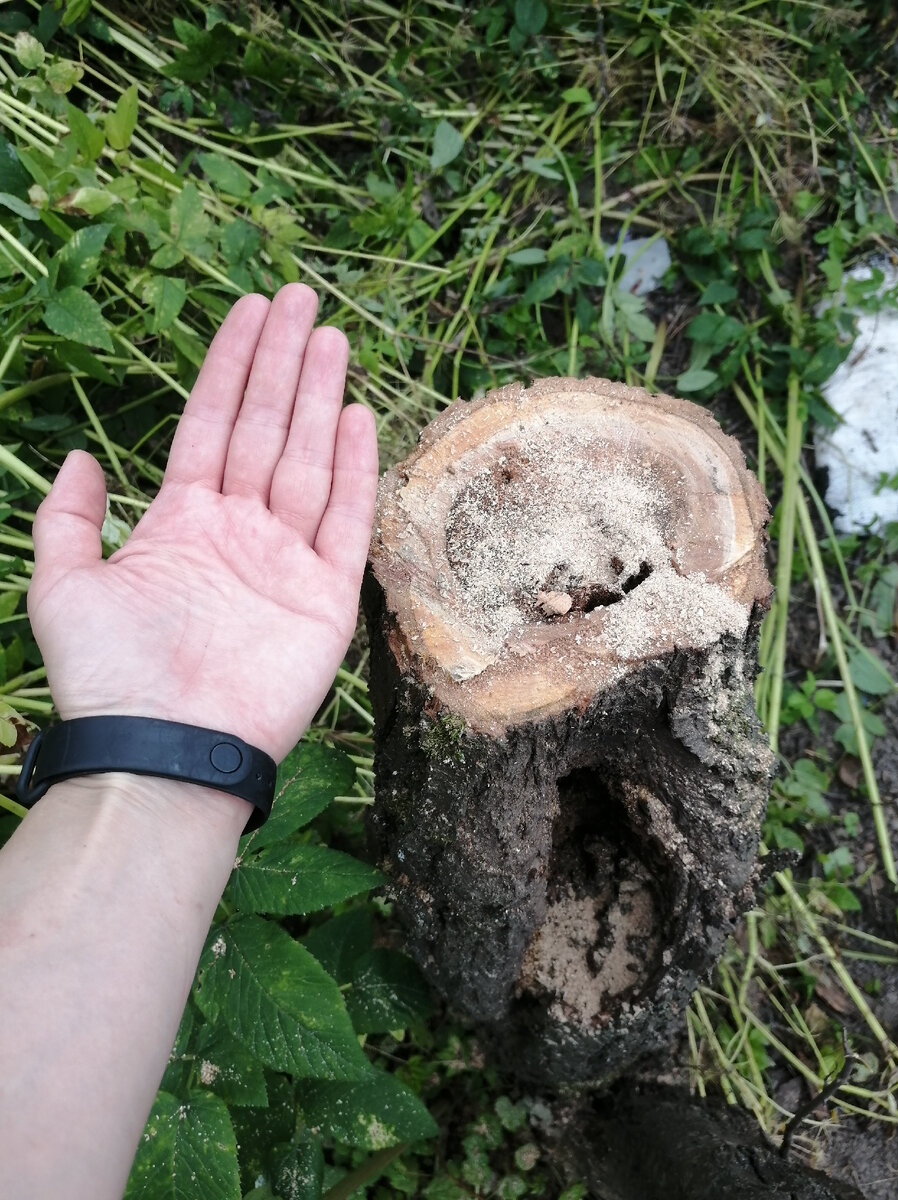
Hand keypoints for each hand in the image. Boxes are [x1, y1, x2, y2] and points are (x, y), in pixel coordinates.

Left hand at [27, 284, 377, 762]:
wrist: (165, 749)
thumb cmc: (110, 674)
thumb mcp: (60, 587)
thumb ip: (68, 519)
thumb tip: (79, 456)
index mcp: (180, 522)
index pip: (210, 423)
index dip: (228, 366)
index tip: (246, 310)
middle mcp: (237, 531)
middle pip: (263, 428)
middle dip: (280, 363)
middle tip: (298, 299)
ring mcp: (284, 560)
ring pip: (305, 459)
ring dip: (318, 398)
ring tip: (329, 337)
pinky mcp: (325, 596)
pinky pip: (344, 521)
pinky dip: (353, 470)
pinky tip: (356, 417)